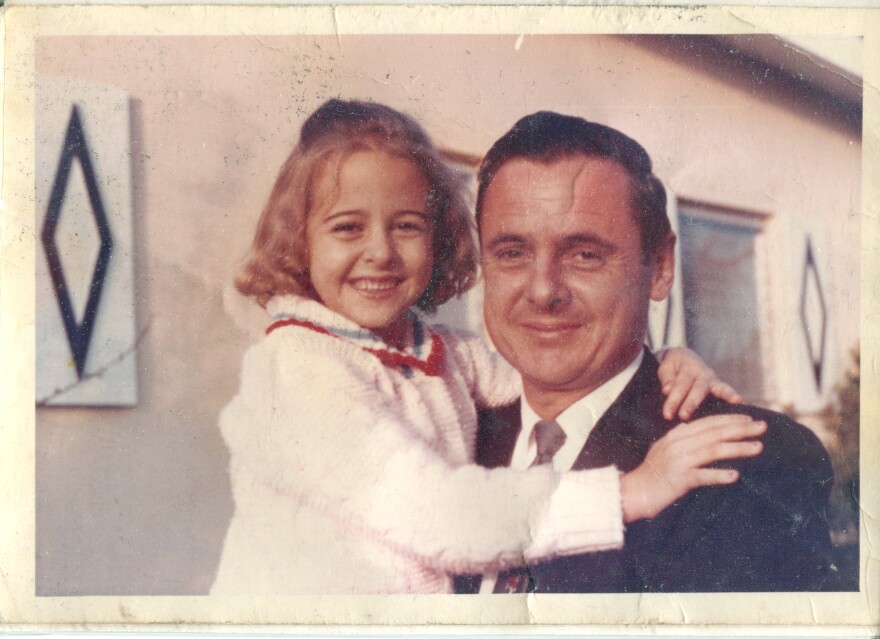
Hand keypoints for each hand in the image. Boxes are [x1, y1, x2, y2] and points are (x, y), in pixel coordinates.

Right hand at [620, 414, 765, 521]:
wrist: (633, 491)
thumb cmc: (651, 472)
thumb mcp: (662, 448)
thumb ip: (677, 437)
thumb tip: (687, 426)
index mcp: (677, 435)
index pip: (708, 423)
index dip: (730, 419)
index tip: (749, 418)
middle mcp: (679, 444)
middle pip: (715, 433)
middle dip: (740, 429)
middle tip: (763, 427)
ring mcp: (679, 461)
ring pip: (713, 450)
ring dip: (737, 448)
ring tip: (758, 447)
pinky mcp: (679, 479)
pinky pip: (702, 476)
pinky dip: (719, 475)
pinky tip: (735, 476)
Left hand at [658, 347, 742, 420]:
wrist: (684, 357)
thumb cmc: (673, 367)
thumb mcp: (666, 368)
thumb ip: (667, 378)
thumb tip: (667, 390)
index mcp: (687, 369)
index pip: (679, 385)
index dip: (673, 400)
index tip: (666, 414)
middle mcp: (702, 374)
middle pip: (697, 389)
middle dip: (691, 403)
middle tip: (683, 416)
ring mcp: (713, 380)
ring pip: (718, 388)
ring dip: (725, 396)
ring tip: (736, 401)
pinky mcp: (719, 386)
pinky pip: (728, 390)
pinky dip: (734, 395)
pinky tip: (741, 403)